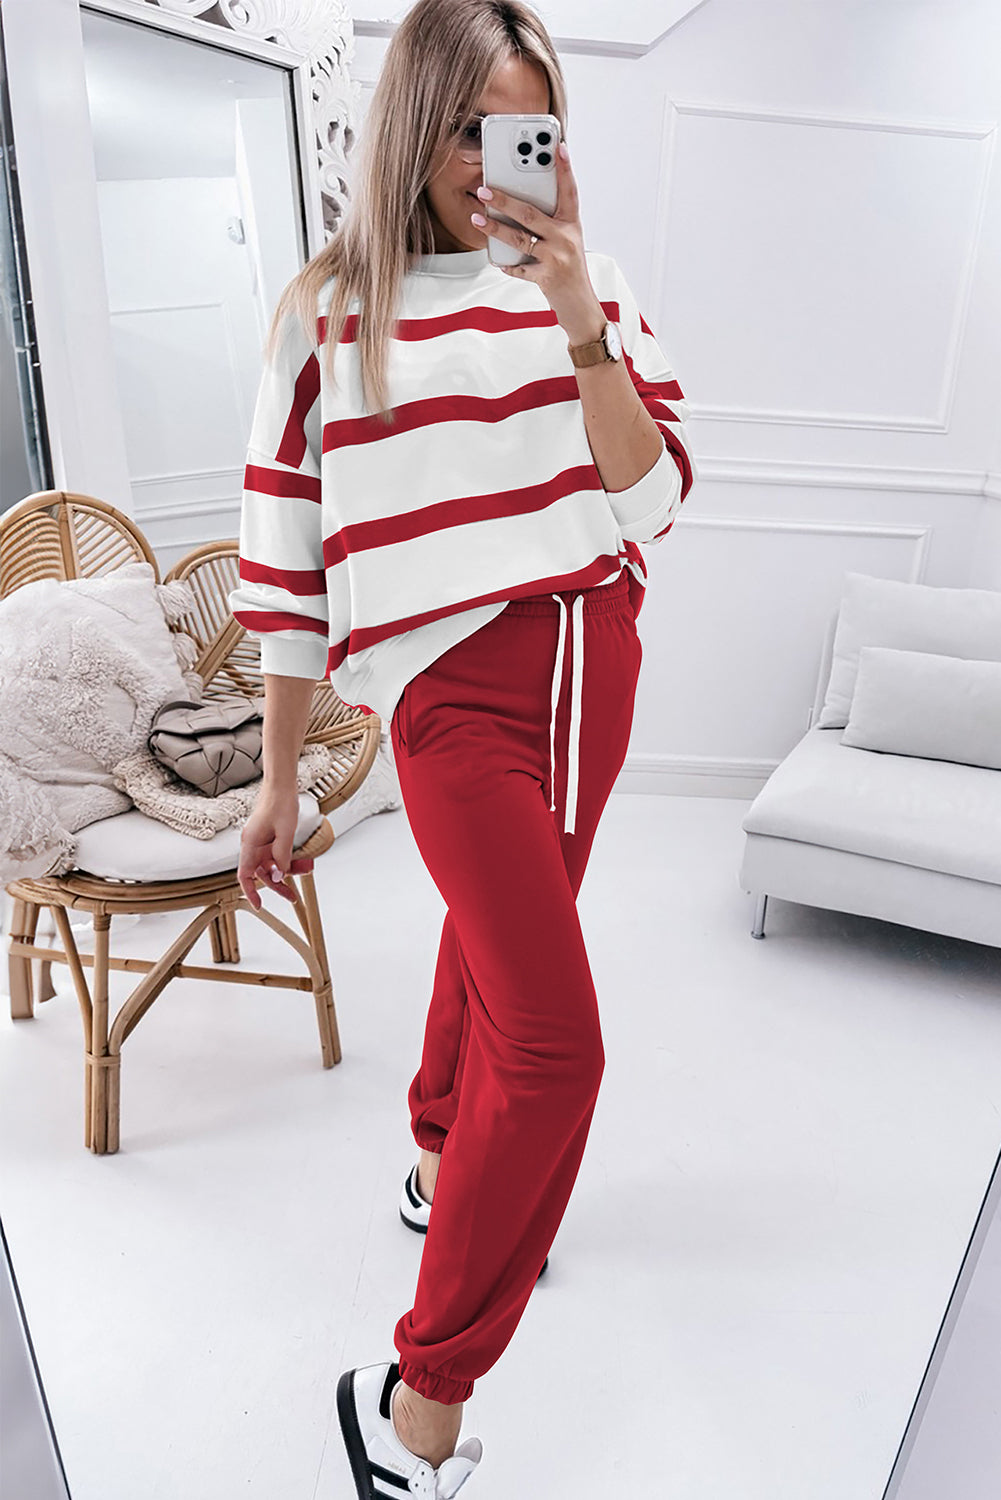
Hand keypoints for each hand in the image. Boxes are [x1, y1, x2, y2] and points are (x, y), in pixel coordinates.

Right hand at [237, 791, 313, 908]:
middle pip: (262, 873)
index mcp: (250, 844)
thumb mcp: (286, 833)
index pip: (244, 875)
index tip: (259, 905)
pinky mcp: (269, 838)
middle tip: (293, 896)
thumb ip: (282, 856)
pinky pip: (278, 854)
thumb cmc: (280, 803)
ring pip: (272, 864)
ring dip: (288, 869)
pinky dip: (289, 859)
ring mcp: (261, 842)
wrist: (281, 784)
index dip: (250, 892)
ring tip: (307, 868)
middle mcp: (252, 845)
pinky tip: (304, 860)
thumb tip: (279, 876)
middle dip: (279, 884)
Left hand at [472, 139, 604, 340]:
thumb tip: (516, 204)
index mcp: (572, 224)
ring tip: (477, 217)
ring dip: (495, 228)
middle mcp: (566, 238)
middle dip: (505, 200)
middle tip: (484, 188)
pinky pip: (519, 268)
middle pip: (531, 213)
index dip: (565, 168)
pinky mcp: (547, 278)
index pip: (569, 190)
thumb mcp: (567, 241)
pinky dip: (507, 264)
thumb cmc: (569, 269)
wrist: (580, 306)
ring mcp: (556, 258)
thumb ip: (549, 222)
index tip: (558, 145)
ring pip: (520, 238)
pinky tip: (496, 259)